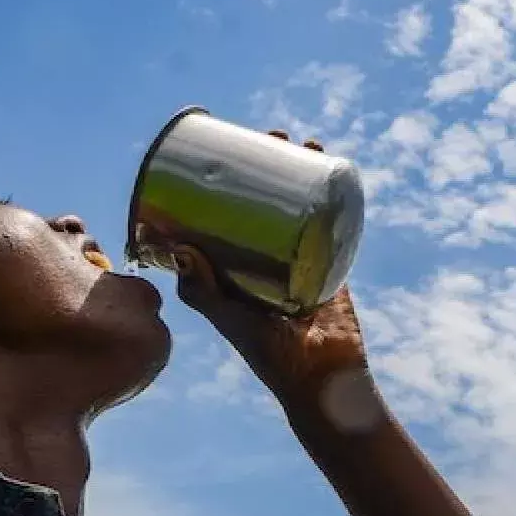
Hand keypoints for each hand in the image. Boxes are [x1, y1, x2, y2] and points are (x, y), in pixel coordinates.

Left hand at [174, 131, 371, 411]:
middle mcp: (265, 257)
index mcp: (235, 268)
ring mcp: (300, 256)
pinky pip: (331, 219)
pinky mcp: (330, 260)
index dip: (224, 181)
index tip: (223, 150)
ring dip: (301, 170)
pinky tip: (335, 167)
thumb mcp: (230, 319)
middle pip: (265, 199)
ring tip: (304, 143)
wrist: (324, 379)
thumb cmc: (270, 356)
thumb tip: (180, 247)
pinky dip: (333, 192)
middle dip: (268, 164)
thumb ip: (204, 292)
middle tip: (271, 136)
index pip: (225, 213)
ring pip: (299, 202)